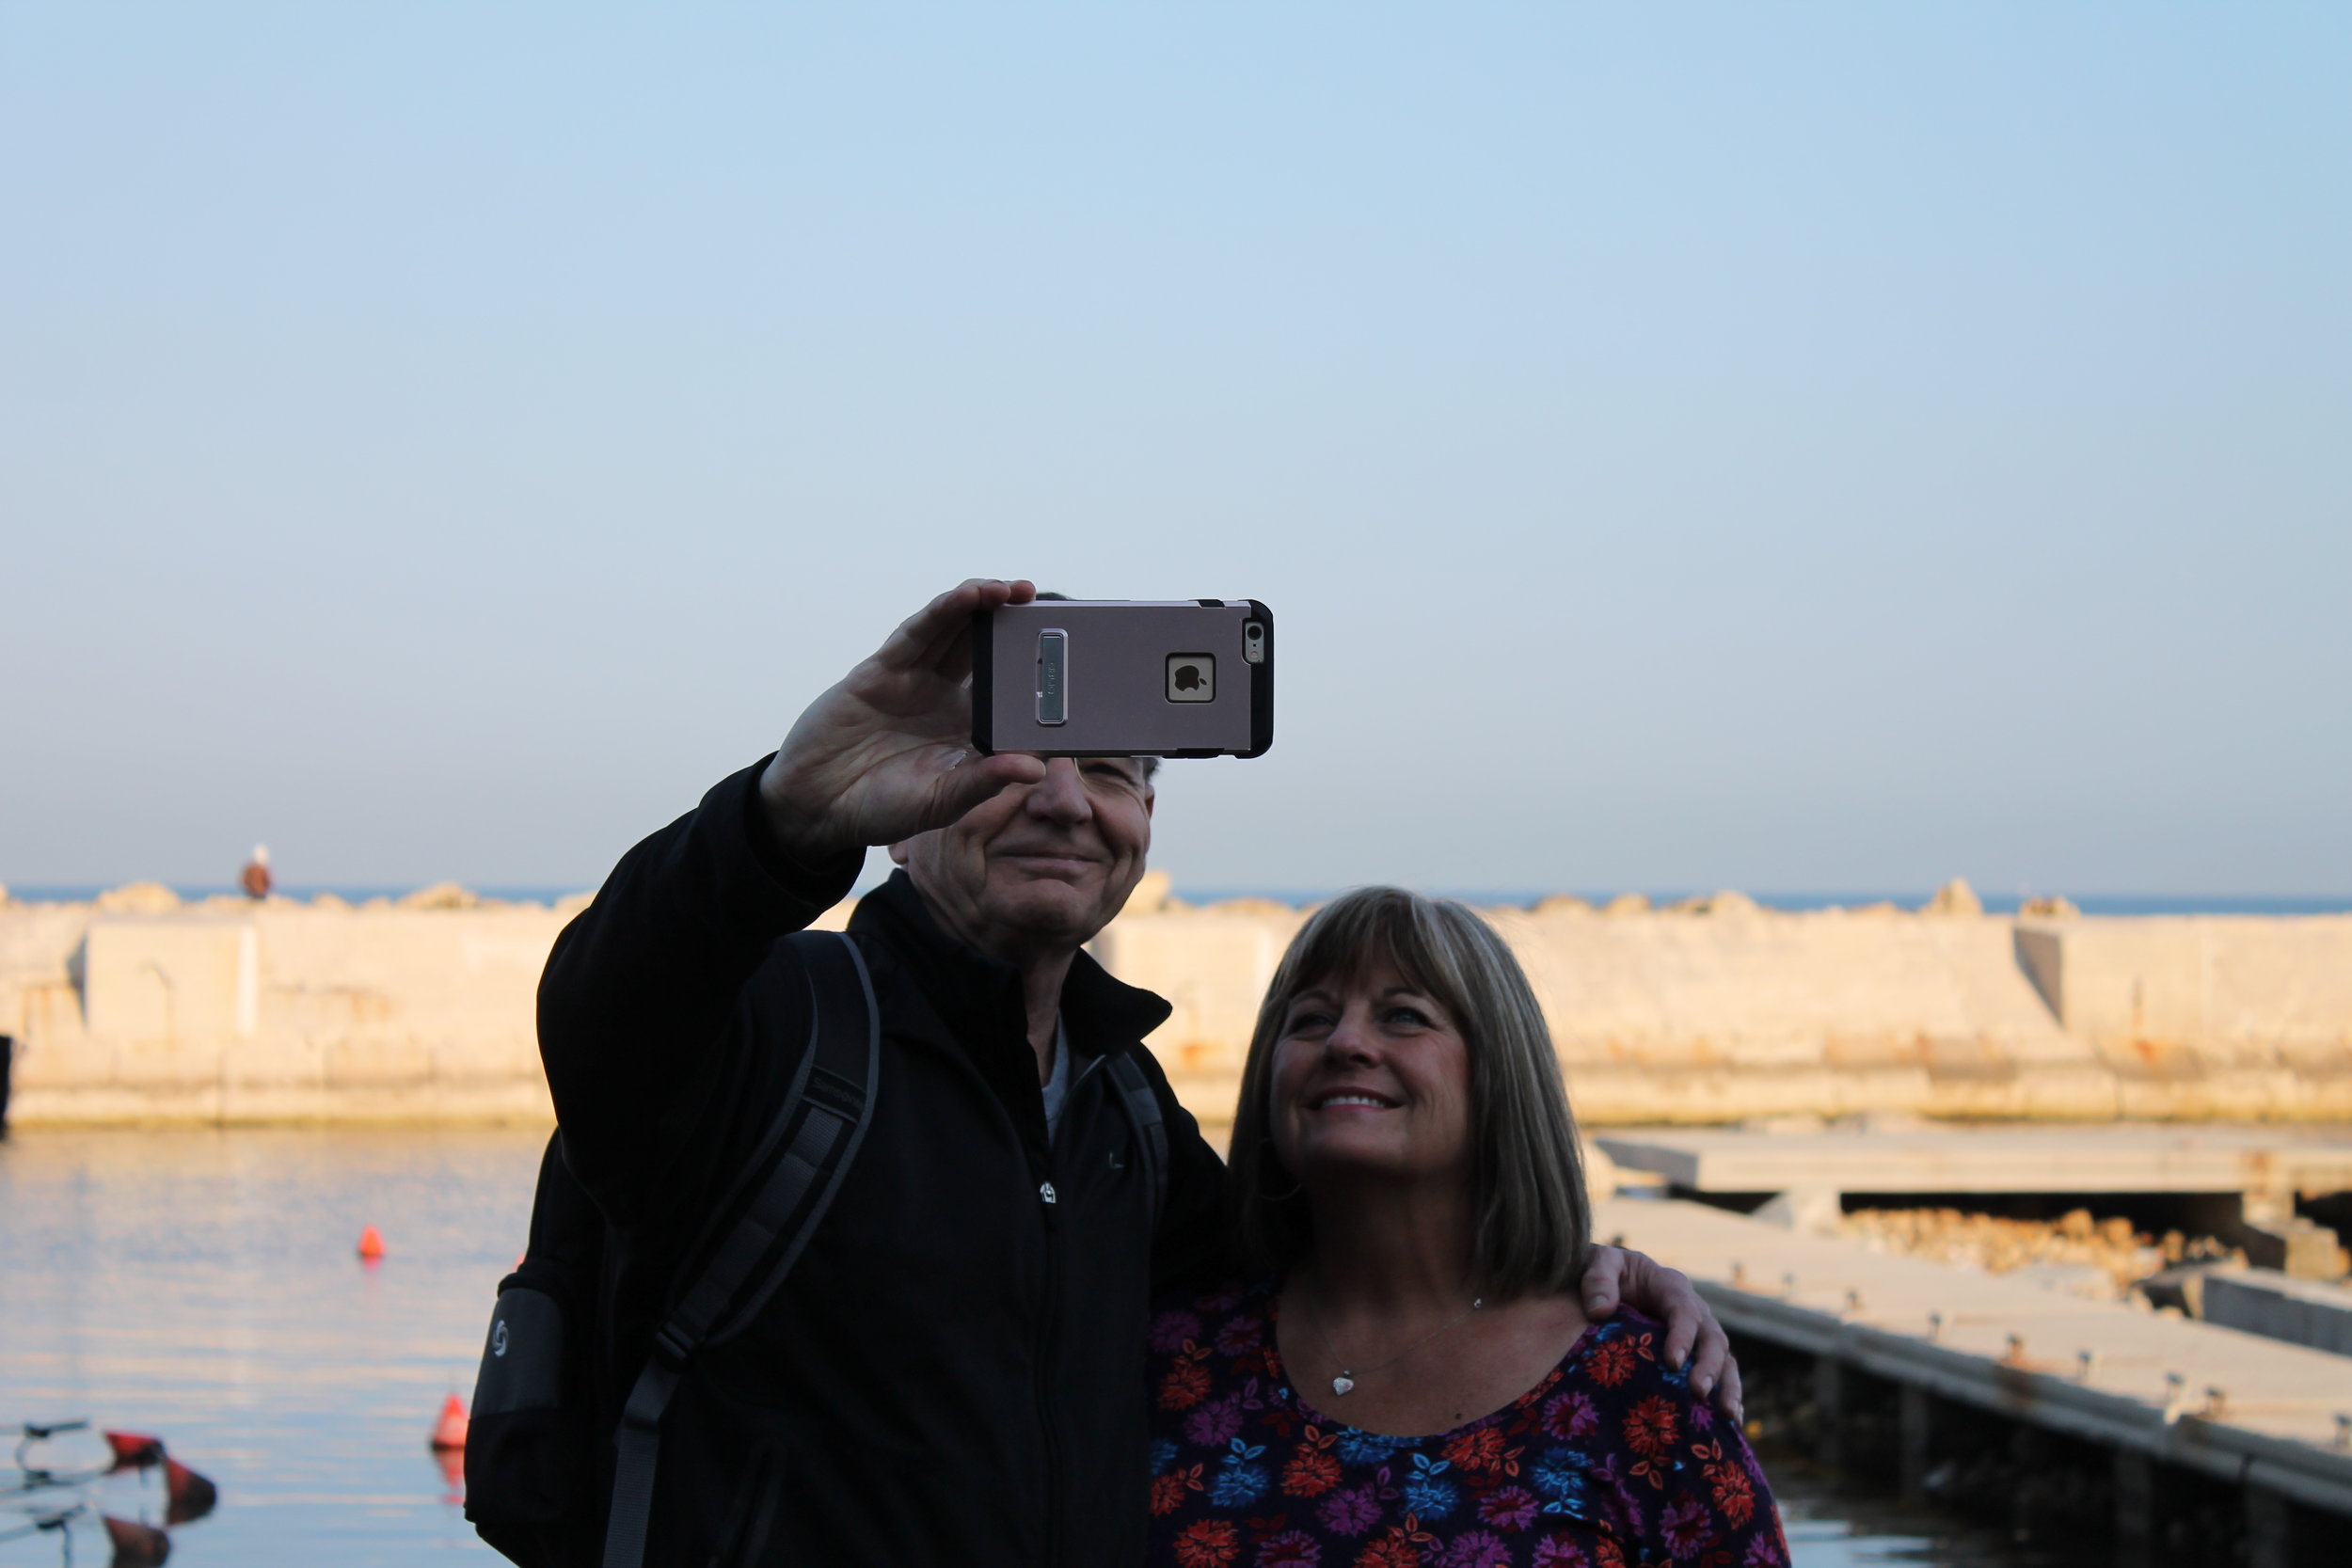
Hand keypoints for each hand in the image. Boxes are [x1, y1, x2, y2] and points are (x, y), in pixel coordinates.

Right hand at [758, 580, 1049, 859]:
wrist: (815, 806)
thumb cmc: (881, 808)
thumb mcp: (941, 801)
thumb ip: (984, 782)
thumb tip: (1036, 768)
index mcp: (969, 730)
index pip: (1012, 693)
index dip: (1039, 674)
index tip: (1075, 659)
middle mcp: (947, 699)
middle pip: (990, 651)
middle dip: (1019, 628)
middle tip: (1052, 608)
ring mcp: (916, 680)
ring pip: (958, 632)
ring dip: (986, 606)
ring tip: (1016, 591)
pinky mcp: (884, 669)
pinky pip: (920, 633)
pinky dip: (946, 610)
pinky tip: (971, 596)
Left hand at [1582, 1245, 1742, 1423]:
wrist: (1611, 1282)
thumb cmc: (1606, 1273)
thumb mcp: (1598, 1263)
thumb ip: (1598, 1281)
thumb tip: (1600, 1311)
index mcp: (1670, 1286)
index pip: (1683, 1310)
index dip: (1682, 1336)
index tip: (1672, 1363)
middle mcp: (1693, 1310)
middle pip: (1712, 1337)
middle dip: (1708, 1365)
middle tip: (1698, 1392)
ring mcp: (1699, 1334)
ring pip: (1724, 1358)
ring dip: (1727, 1386)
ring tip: (1728, 1415)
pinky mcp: (1698, 1354)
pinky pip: (1722, 1374)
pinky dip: (1728, 1395)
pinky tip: (1730, 1424)